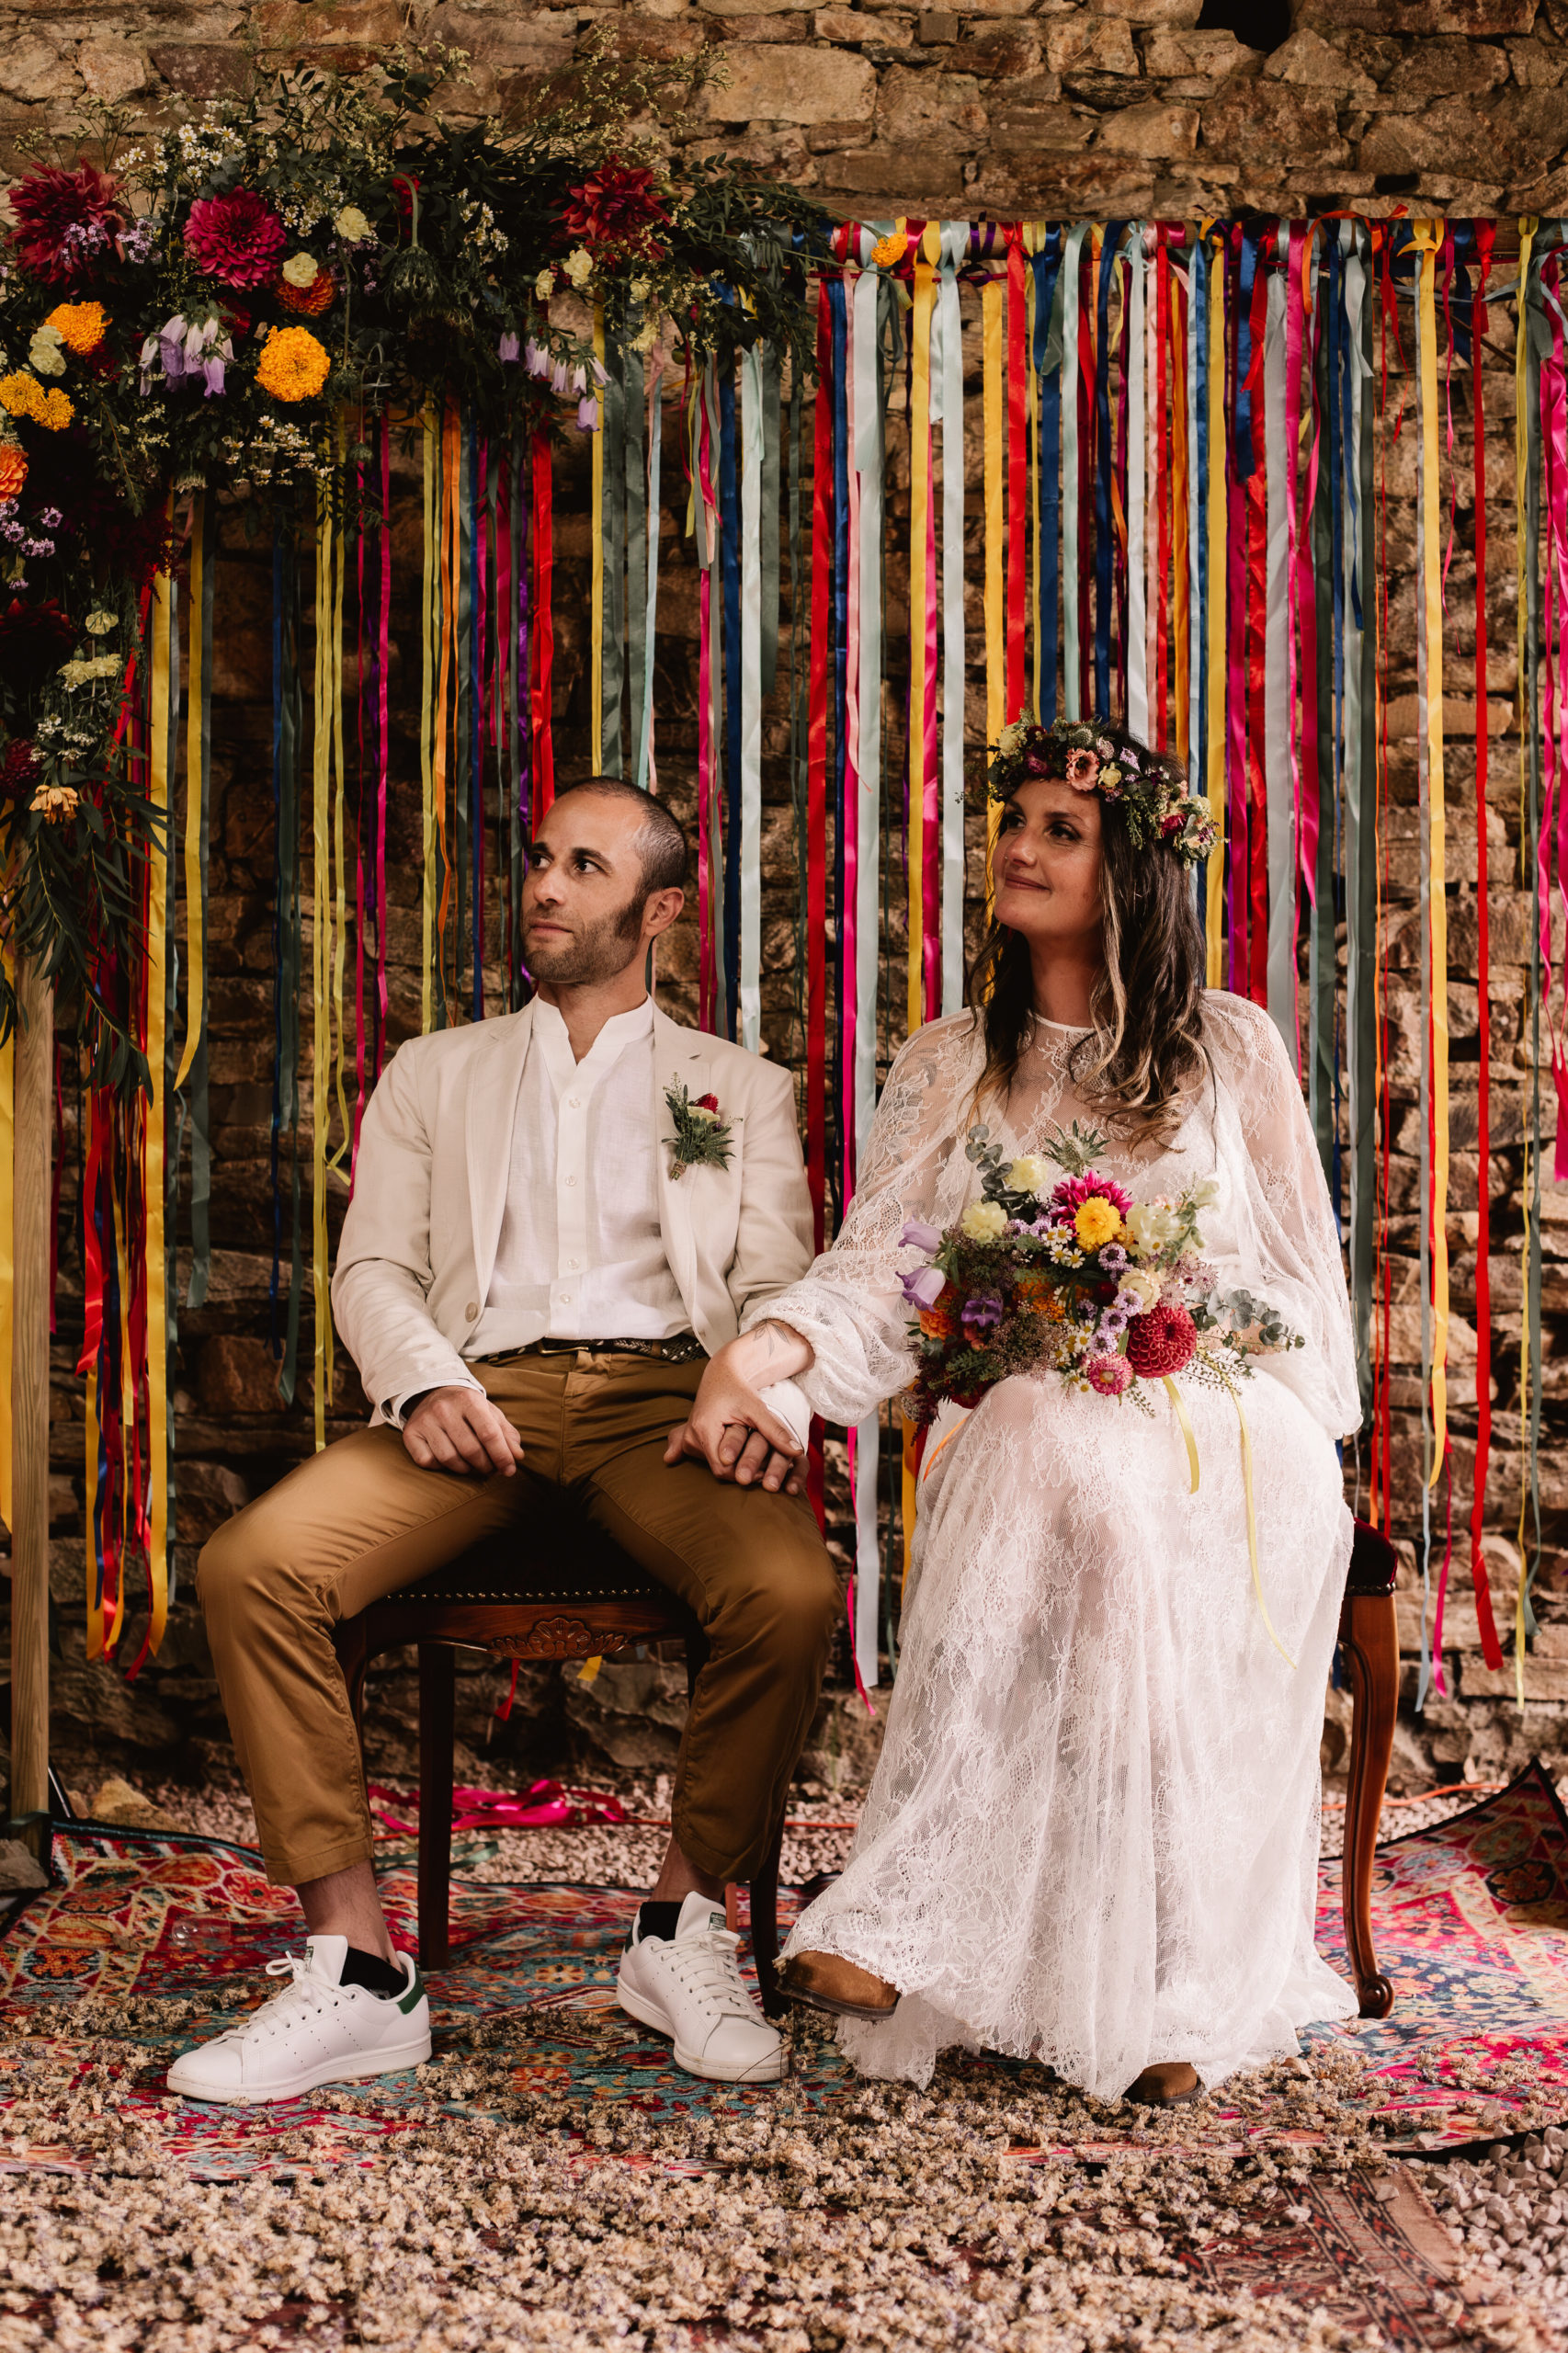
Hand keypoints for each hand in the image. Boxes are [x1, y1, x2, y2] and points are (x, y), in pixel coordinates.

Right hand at [402, 1386, 524, 1477]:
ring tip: (472, 1465)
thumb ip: (506, 1434)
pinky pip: (428, 1461)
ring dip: (465, 1469)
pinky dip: (441, 1467)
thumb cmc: (466, 1408)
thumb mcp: (489, 1413)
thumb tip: (517, 1457)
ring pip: (449, 1459)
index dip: (502, 1456)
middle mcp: (444, 1408)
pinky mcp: (411, 1433)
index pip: (489, 1434)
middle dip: (485, 1466)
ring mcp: (425, 1420)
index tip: (509, 1470)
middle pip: (470, 1450)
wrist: (431, 1393)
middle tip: (490, 1469)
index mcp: (469, 1400)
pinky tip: (449, 1460)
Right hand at [663, 1327, 811, 1494]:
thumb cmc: (738, 1388)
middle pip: (719, 1469)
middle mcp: (691, 1437)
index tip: (766, 1470)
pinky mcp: (692, 1440)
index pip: (723, 1468)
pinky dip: (727, 1458)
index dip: (746, 1471)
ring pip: (715, 1464)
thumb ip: (775, 1431)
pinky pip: (709, 1458)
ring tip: (757, 1460)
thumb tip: (798, 1451)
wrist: (721, 1373)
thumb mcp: (757, 1409)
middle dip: (742, 1470)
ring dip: (735, 1465)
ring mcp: (689, 1439)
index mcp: (704, 1430)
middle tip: (766, 1469)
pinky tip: (741, 1454)